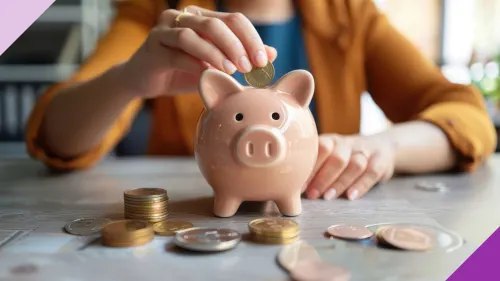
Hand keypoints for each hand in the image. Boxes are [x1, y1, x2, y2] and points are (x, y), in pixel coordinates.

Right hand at [119, 5, 276, 97]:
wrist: (144, 81)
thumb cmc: (183, 72)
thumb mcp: (215, 67)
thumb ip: (240, 59)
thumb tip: (272, 54)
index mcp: (202, 18)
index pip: (233, 20)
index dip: (251, 38)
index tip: (263, 61)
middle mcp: (183, 17)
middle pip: (216, 23)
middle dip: (237, 45)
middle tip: (250, 66)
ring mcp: (165, 29)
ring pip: (194, 34)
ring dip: (217, 52)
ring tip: (232, 70)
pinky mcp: (152, 46)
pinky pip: (177, 52)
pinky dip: (195, 63)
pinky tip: (207, 74)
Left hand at [305, 134, 395, 199]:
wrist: (382, 146)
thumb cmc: (345, 156)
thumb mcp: (330, 155)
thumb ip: (314, 167)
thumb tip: (293, 188)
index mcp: (331, 140)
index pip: (320, 149)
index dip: (309, 168)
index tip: (299, 185)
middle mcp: (347, 144)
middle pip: (337, 157)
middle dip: (323, 177)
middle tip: (312, 194)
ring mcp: (365, 151)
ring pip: (355, 165)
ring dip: (340, 182)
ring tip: (328, 197)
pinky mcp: (380, 161)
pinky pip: (371, 172)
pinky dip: (361, 185)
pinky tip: (350, 196)